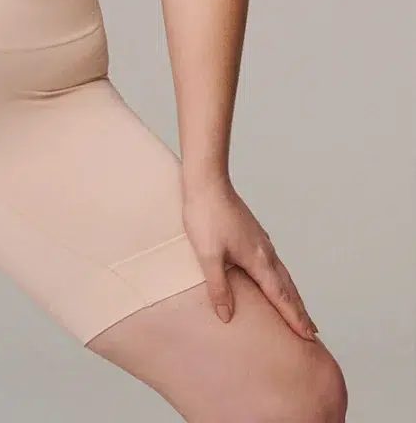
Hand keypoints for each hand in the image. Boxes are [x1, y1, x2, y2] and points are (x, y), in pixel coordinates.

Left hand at [182, 175, 317, 340]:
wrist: (207, 182)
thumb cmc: (206, 215)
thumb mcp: (208, 255)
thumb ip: (218, 287)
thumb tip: (227, 316)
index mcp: (258, 260)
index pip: (281, 296)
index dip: (294, 318)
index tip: (308, 337)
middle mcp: (265, 251)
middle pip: (288, 287)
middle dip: (299, 310)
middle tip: (312, 331)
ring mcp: (260, 241)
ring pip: (282, 274)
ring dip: (292, 294)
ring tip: (299, 309)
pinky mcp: (253, 233)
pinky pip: (273, 263)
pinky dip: (280, 278)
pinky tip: (275, 277)